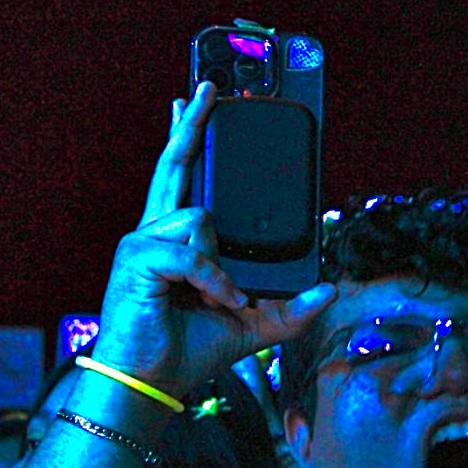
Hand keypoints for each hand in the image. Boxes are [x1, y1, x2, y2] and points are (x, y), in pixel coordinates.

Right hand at [90, 82, 337, 397]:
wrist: (150, 380)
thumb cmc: (188, 350)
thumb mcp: (256, 326)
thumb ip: (293, 308)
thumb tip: (330, 289)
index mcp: (177, 240)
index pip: (184, 176)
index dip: (187, 137)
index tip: (194, 102)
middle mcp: (156, 231)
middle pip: (176, 163)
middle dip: (191, 122)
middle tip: (209, 88)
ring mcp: (143, 240)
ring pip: (203, 218)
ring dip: (221, 266)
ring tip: (217, 299)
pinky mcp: (138, 256)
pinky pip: (196, 252)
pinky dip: (214, 281)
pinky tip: (213, 300)